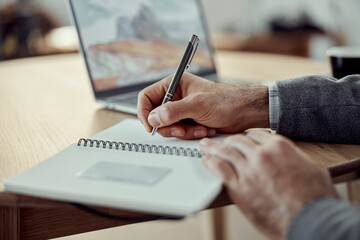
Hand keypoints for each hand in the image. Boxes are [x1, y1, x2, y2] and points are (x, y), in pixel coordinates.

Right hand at [137, 73, 268, 138]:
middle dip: (170, 126)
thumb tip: (154, 118)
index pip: (147, 97)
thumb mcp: (197, 105)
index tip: (150, 126)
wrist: (244, 112)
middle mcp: (176, 97)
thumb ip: (173, 111)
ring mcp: (182, 111)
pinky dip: (192, 134)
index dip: (145, 112)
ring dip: (184, 132)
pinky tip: (205, 129)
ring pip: (168, 127)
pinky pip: (180, 132)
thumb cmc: (226, 101)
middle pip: (156, 116)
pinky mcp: (189, 122)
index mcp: (174, 85)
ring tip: (200, 128)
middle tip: (182, 129)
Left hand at [199, 131, 336, 239]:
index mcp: (279, 147)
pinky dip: (211, 162)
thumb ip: (296, 158)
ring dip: (213, 147)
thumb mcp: (313, 168)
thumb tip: (291, 157)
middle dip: (228, 140)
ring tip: (206, 145)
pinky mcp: (239, 187)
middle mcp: (261, 155)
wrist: (309, 220)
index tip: (241, 138)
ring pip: (226, 152)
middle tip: (221, 140)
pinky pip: (220, 169)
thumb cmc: (315, 197)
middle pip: (238, 141)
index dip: (246, 136)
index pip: (256, 135)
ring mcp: (248, 170)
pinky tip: (206, 160)